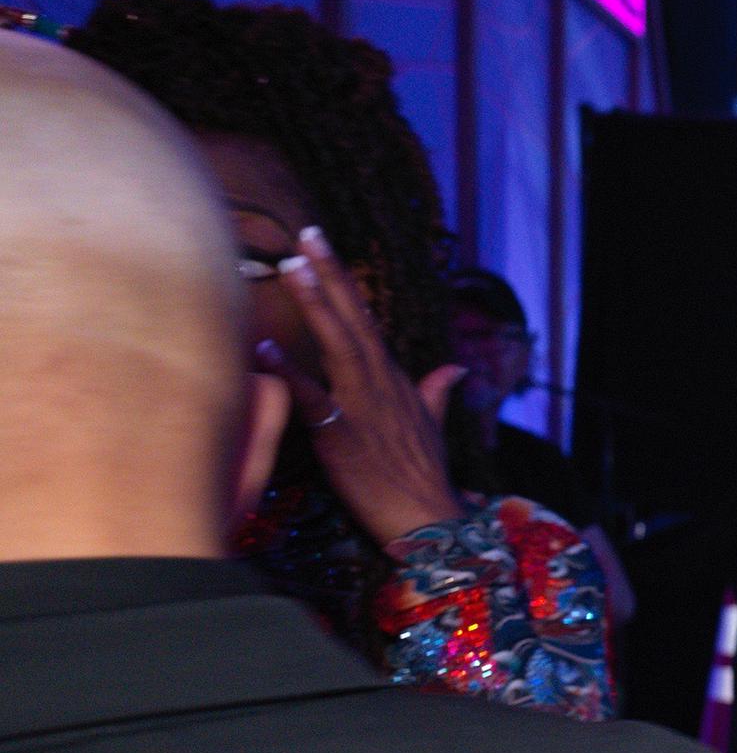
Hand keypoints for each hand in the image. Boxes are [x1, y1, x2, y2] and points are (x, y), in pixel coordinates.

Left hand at [255, 226, 466, 545]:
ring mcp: (362, 407)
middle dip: (332, 274)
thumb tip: (456, 367)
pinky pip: (312, 399)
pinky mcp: (342, 436)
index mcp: (394, 379)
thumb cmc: (425, 476)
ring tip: (294, 266)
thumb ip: (437, 391)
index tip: (322, 246)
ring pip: (339, 345)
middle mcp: (380, 384)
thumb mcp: (433, 427)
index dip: (344, 281)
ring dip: (317, 304)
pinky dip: (289, 372)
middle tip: (308, 233)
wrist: (428, 518)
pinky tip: (264, 347)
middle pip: (354, 319)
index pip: (365, 320)